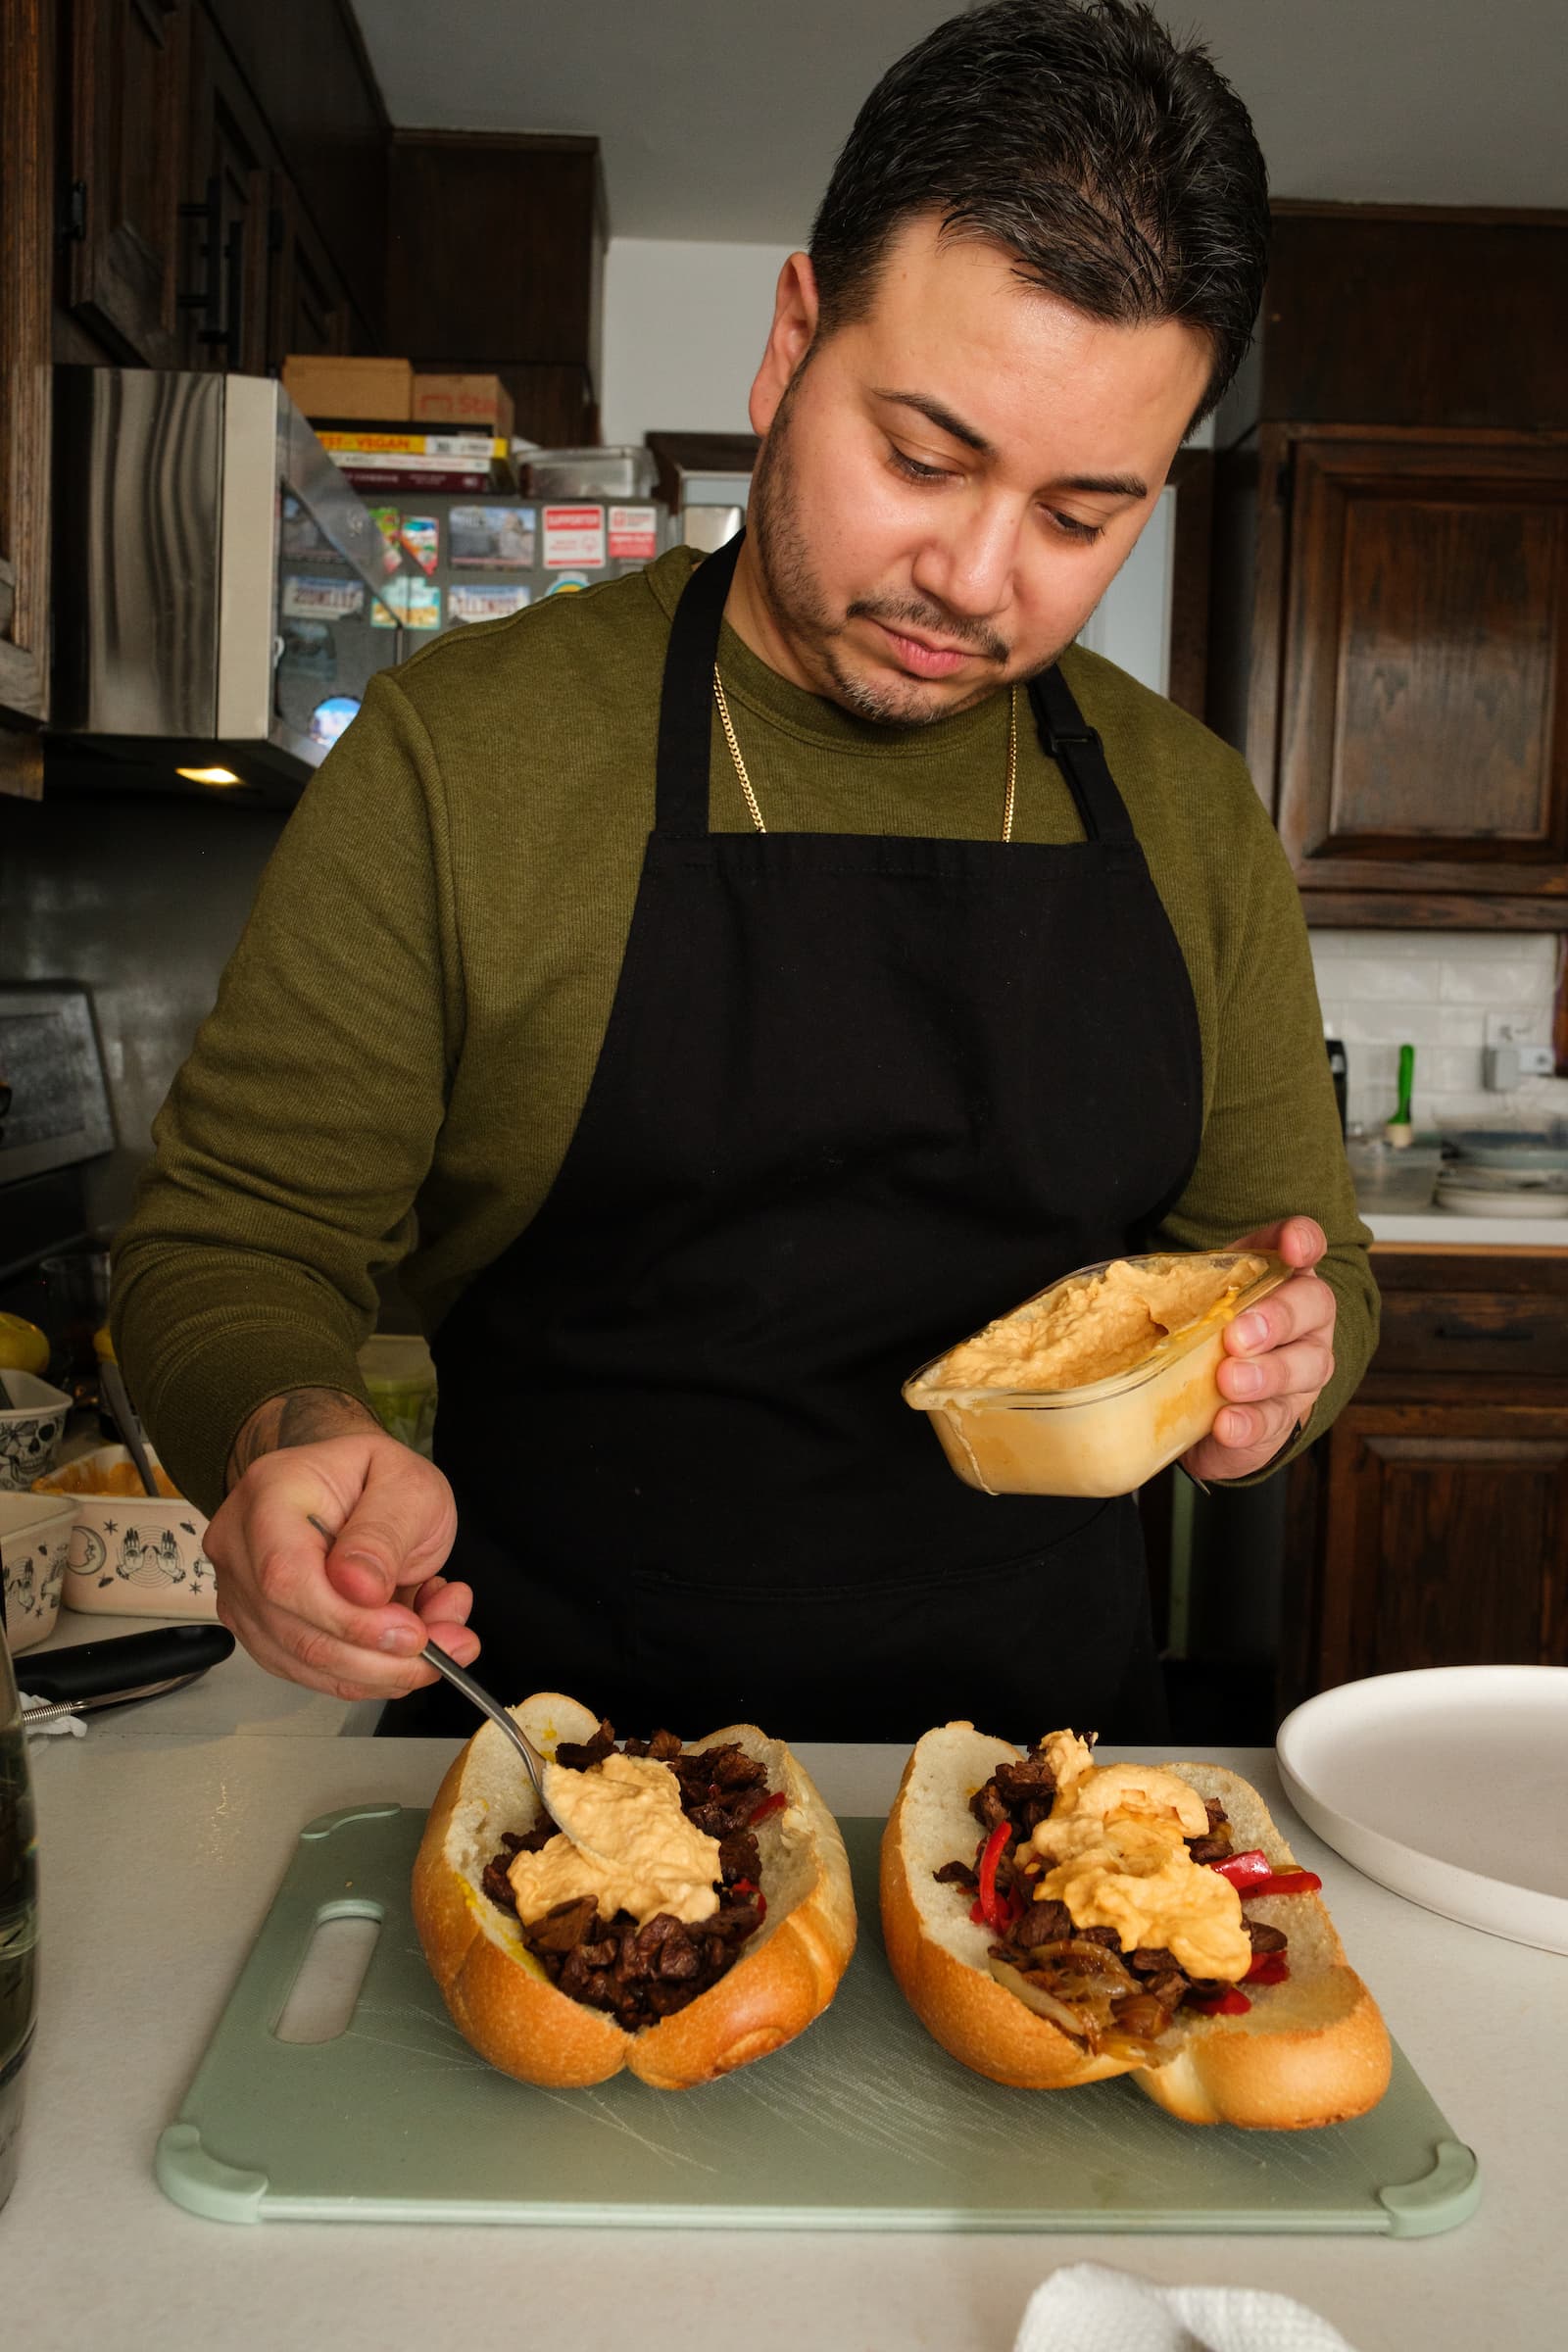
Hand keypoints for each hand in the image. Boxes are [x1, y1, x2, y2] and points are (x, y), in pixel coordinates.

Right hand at [206, 1395, 478, 1699]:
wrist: (357, 1488)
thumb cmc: (378, 1478)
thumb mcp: (407, 1485)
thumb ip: (384, 1534)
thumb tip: (359, 1590)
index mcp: (270, 1494)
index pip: (285, 1576)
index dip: (348, 1620)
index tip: (412, 1632)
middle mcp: (240, 1547)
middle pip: (295, 1633)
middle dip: (381, 1657)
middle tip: (450, 1646)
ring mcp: (242, 1593)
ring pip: (306, 1664)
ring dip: (384, 1669)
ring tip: (444, 1637)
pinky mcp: (262, 1630)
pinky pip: (314, 1673)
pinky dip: (371, 1672)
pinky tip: (408, 1643)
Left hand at [1180, 1216, 1336, 1484]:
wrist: (1208, 1410)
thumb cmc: (1202, 1338)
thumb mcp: (1190, 1304)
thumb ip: (1177, 1286)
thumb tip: (1121, 1282)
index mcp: (1280, 1277)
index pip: (1304, 1245)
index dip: (1302, 1240)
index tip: (1291, 1248)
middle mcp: (1304, 1319)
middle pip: (1313, 1304)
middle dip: (1276, 1317)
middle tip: (1237, 1335)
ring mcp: (1302, 1371)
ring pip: (1304, 1366)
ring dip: (1265, 1373)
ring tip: (1228, 1380)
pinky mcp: (1285, 1418)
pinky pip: (1275, 1420)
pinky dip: (1249, 1422)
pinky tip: (1226, 1423)